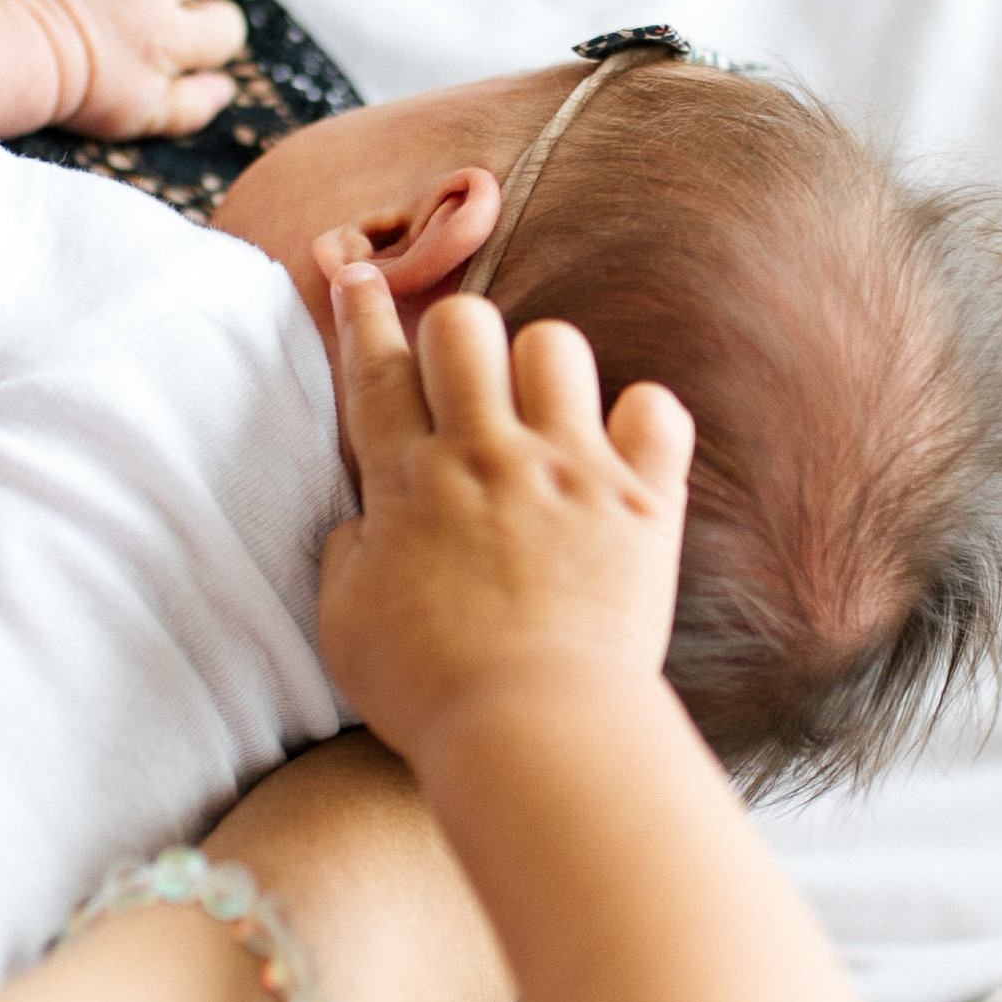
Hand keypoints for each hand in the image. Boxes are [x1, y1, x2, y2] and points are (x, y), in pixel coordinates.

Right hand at [314, 268, 694, 767]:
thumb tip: (367, 516)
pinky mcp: (641, 501)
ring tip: (545, 418)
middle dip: (456, 337)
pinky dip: (643, 421)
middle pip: (463, 324)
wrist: (533, 728)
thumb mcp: (345, 622)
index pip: (377, 368)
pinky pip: (656, 408)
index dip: (363, 310)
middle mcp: (486, 454)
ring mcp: (569, 469)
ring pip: (555, 345)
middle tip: (464, 384)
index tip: (357, 273)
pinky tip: (626, 451)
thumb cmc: (430, 691)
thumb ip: (348, 551)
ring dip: (545, 370)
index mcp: (408, 481)